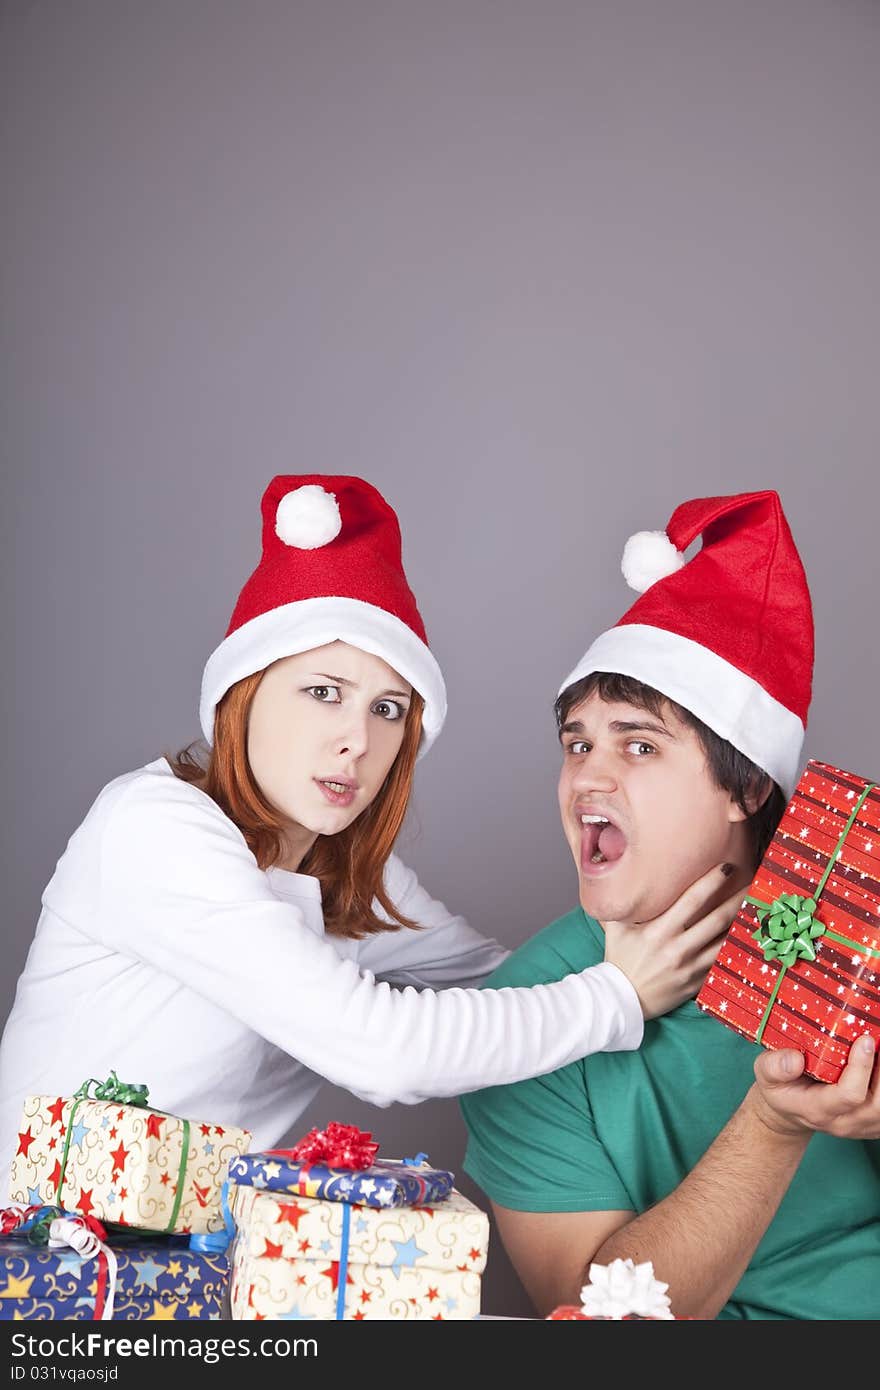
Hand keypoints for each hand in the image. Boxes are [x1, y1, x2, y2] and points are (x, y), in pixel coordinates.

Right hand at [603, 864, 742, 1019]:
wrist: (622, 1001)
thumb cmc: (618, 960)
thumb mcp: (615, 929)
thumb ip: (619, 904)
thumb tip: (616, 877)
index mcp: (659, 931)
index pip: (691, 900)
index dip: (711, 882)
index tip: (727, 867)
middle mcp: (678, 948)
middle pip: (717, 919)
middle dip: (738, 899)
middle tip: (756, 884)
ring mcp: (690, 967)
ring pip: (725, 943)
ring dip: (743, 925)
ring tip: (760, 910)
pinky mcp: (697, 983)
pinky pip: (721, 964)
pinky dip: (735, 952)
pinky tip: (749, 941)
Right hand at [748, 1037, 879, 1139]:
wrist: (789, 1112)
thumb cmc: (780, 1088)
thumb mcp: (764, 1074)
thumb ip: (774, 1067)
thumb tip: (795, 1059)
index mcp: (817, 1109)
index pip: (849, 1095)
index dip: (861, 1067)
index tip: (864, 1039)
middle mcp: (843, 1122)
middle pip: (878, 1104)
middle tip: (877, 1040)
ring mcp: (861, 1126)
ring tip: (879, 1049)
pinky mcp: (873, 1124)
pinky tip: (878, 1063)